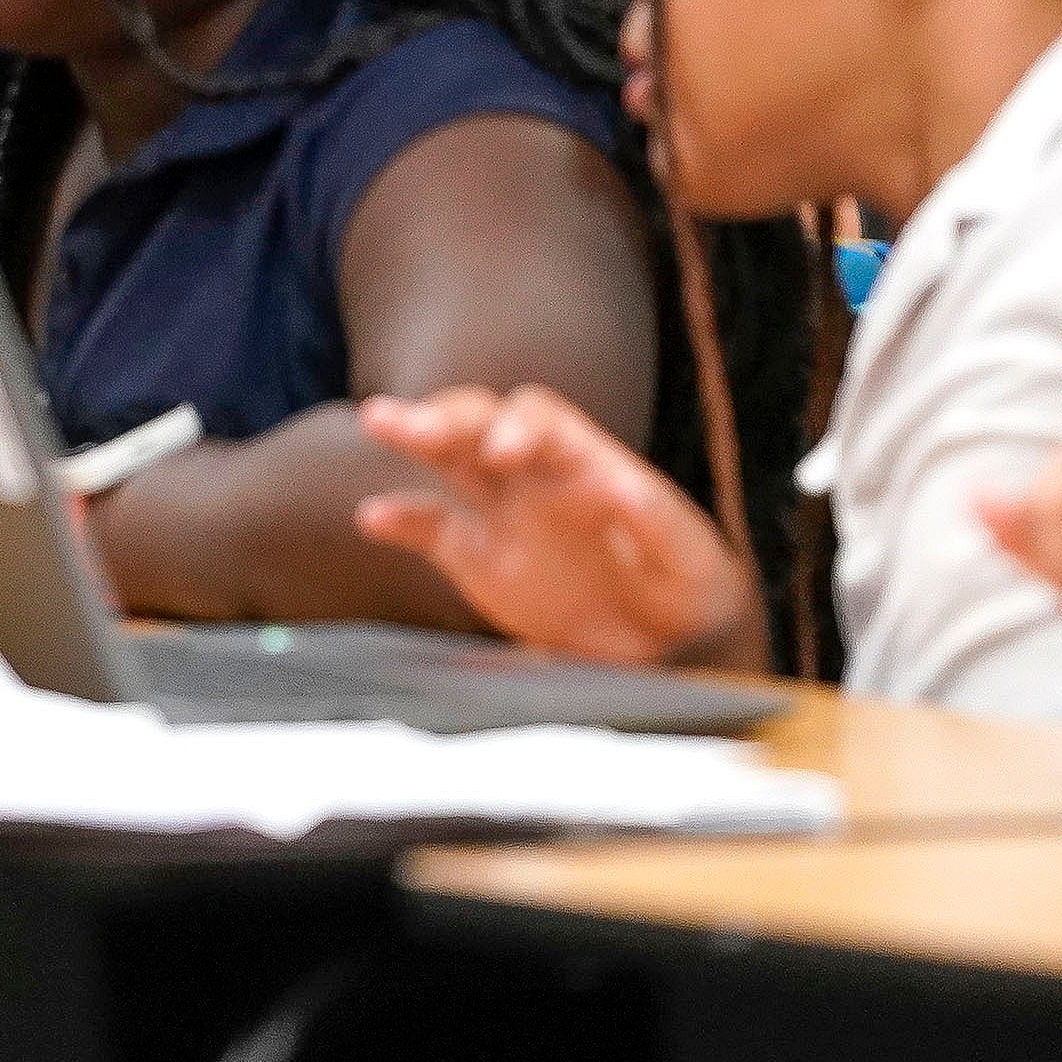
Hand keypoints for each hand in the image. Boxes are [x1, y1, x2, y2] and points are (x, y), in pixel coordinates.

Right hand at [353, 386, 758, 666]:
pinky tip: (371, 519)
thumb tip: (625, 487)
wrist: (672, 643)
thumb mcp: (688, 557)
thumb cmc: (689, 586)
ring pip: (448, 458)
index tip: (504, 455)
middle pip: (482, 422)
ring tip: (376, 420)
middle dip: (449, 418)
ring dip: (413, 435)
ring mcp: (503, 512)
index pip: (542, 420)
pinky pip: (432, 529)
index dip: (520, 428)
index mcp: (585, 462)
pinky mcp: (480, 558)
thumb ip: (659, 523)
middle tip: (416, 428)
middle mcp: (536, 475)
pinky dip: (401, 520)